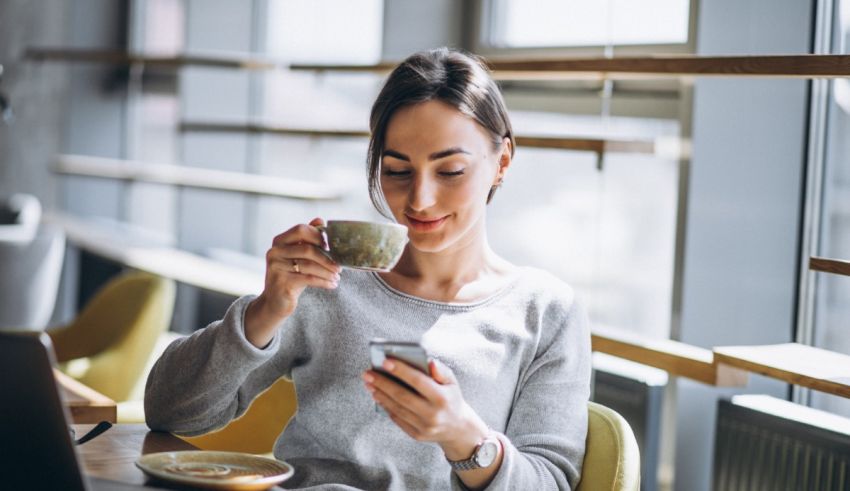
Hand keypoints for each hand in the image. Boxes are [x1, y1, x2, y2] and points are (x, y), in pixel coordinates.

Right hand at [245, 218, 340, 347]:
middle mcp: (274, 252)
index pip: (300, 229)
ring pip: (309, 266)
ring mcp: (276, 267)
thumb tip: (320, 220)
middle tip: (339, 266)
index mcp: (279, 241)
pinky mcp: (281, 282)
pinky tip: (332, 285)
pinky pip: (308, 279)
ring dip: (327, 272)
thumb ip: (307, 239)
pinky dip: (323, 282)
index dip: (318, 235)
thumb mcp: (299, 257)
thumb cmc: (291, 276)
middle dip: (326, 258)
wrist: (276, 301)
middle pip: (306, 248)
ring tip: (337, 277)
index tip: (331, 246)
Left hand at [362, 359, 489, 460]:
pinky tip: (377, 395)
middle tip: (367, 373)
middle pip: (402, 396)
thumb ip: (441, 370)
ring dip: (380, 394)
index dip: (400, 371)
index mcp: (442, 398)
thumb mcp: (452, 382)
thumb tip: (429, 361)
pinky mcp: (416, 435)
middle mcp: (433, 414)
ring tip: (369, 383)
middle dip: (383, 383)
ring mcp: (424, 427)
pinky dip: (386, 406)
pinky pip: (397, 418)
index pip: (418, 381)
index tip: (384, 361)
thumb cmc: (450, 398)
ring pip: (396, 408)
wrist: (457, 428)